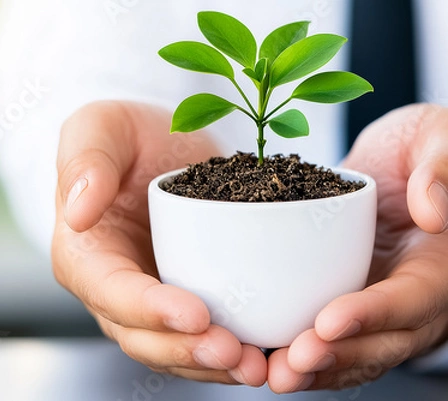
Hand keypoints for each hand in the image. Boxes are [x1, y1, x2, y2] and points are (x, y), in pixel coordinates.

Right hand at [52, 101, 267, 385]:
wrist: (159, 146)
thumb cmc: (124, 136)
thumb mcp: (99, 128)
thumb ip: (84, 161)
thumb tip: (78, 213)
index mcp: (86, 255)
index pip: (112, 292)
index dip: (150, 310)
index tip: (196, 313)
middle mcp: (114, 290)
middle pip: (143, 336)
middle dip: (187, 350)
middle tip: (234, 352)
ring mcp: (151, 300)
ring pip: (174, 349)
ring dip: (213, 365)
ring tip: (258, 365)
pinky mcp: (186, 299)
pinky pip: (202, 337)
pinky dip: (230, 353)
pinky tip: (268, 355)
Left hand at [267, 104, 447, 392]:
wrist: (390, 163)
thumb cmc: (418, 146)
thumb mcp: (434, 137)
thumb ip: (439, 166)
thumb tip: (432, 211)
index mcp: (440, 264)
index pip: (413, 300)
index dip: (373, 315)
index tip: (328, 321)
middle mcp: (413, 296)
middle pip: (383, 342)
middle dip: (337, 357)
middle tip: (291, 363)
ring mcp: (379, 303)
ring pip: (354, 350)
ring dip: (314, 368)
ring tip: (273, 375)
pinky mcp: (347, 300)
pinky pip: (329, 338)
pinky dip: (301, 352)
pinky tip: (265, 360)